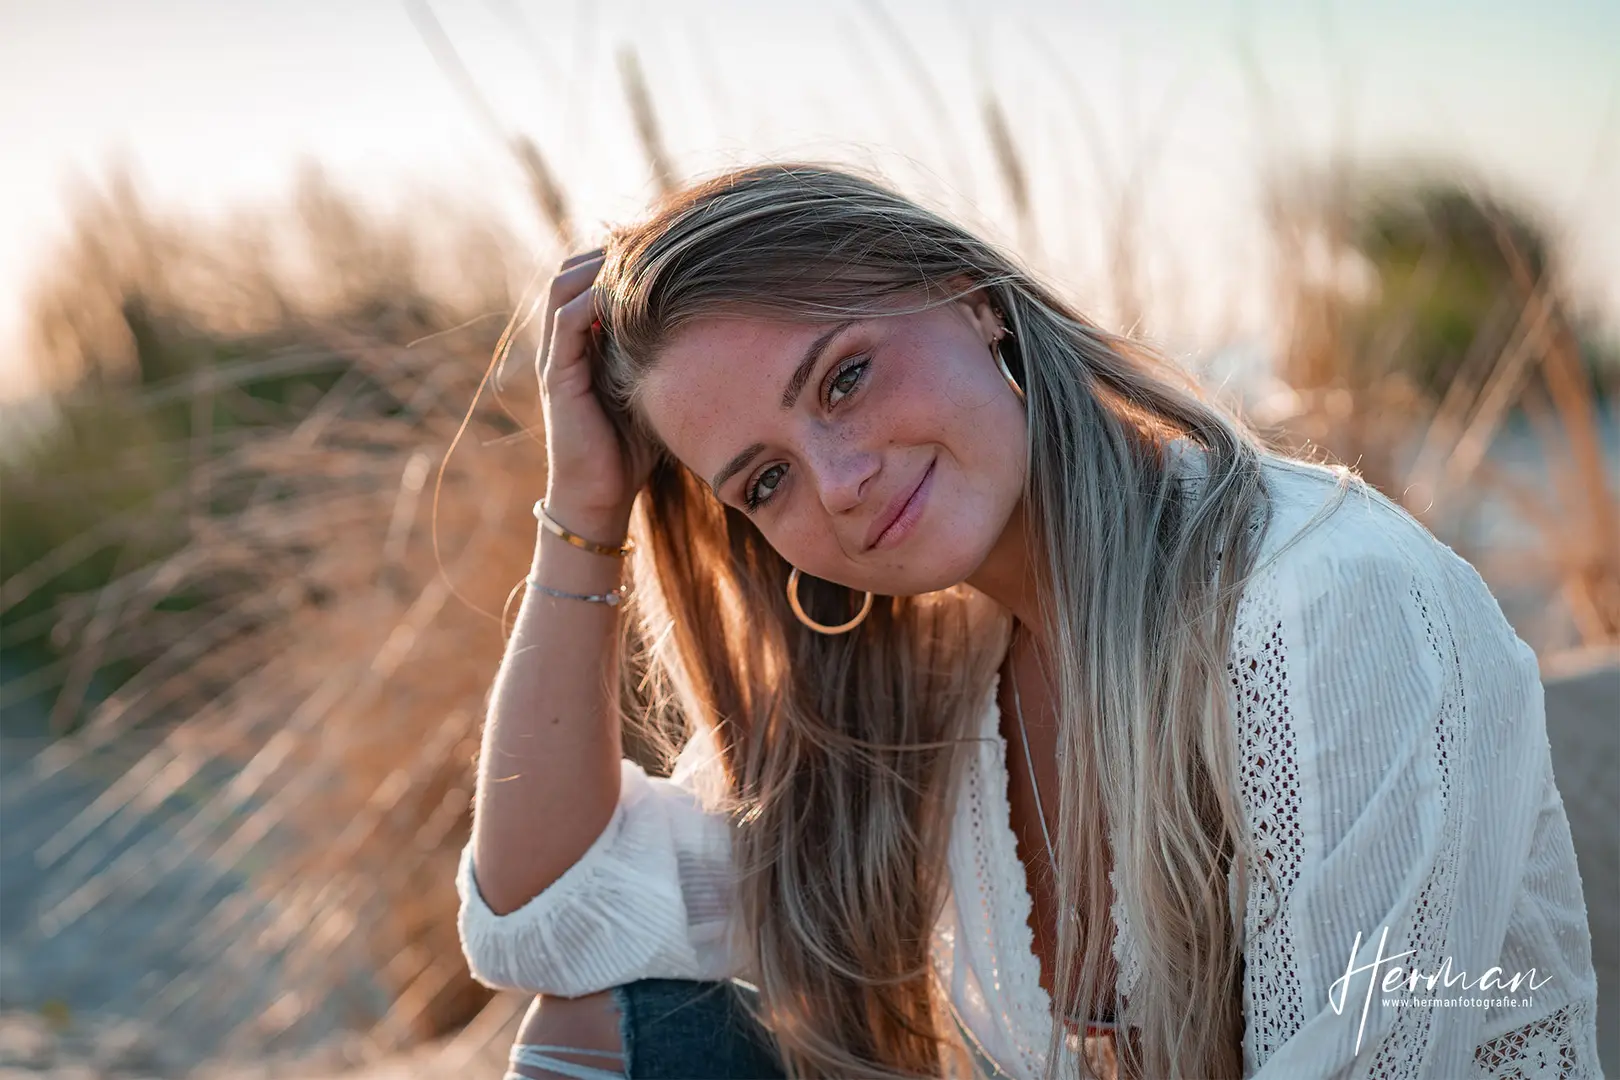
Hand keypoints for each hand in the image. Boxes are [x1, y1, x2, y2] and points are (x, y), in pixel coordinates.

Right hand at [536, 248, 656, 527]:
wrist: (600, 497)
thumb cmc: (633, 450)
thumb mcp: (655, 388)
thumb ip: (665, 355)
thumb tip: (716, 325)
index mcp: (585, 341)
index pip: (590, 277)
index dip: (619, 255)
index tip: (662, 242)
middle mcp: (566, 342)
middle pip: (572, 270)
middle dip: (609, 250)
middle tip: (653, 239)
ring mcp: (557, 357)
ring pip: (563, 286)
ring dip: (597, 265)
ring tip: (638, 256)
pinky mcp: (558, 377)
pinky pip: (567, 321)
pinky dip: (593, 299)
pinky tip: (627, 294)